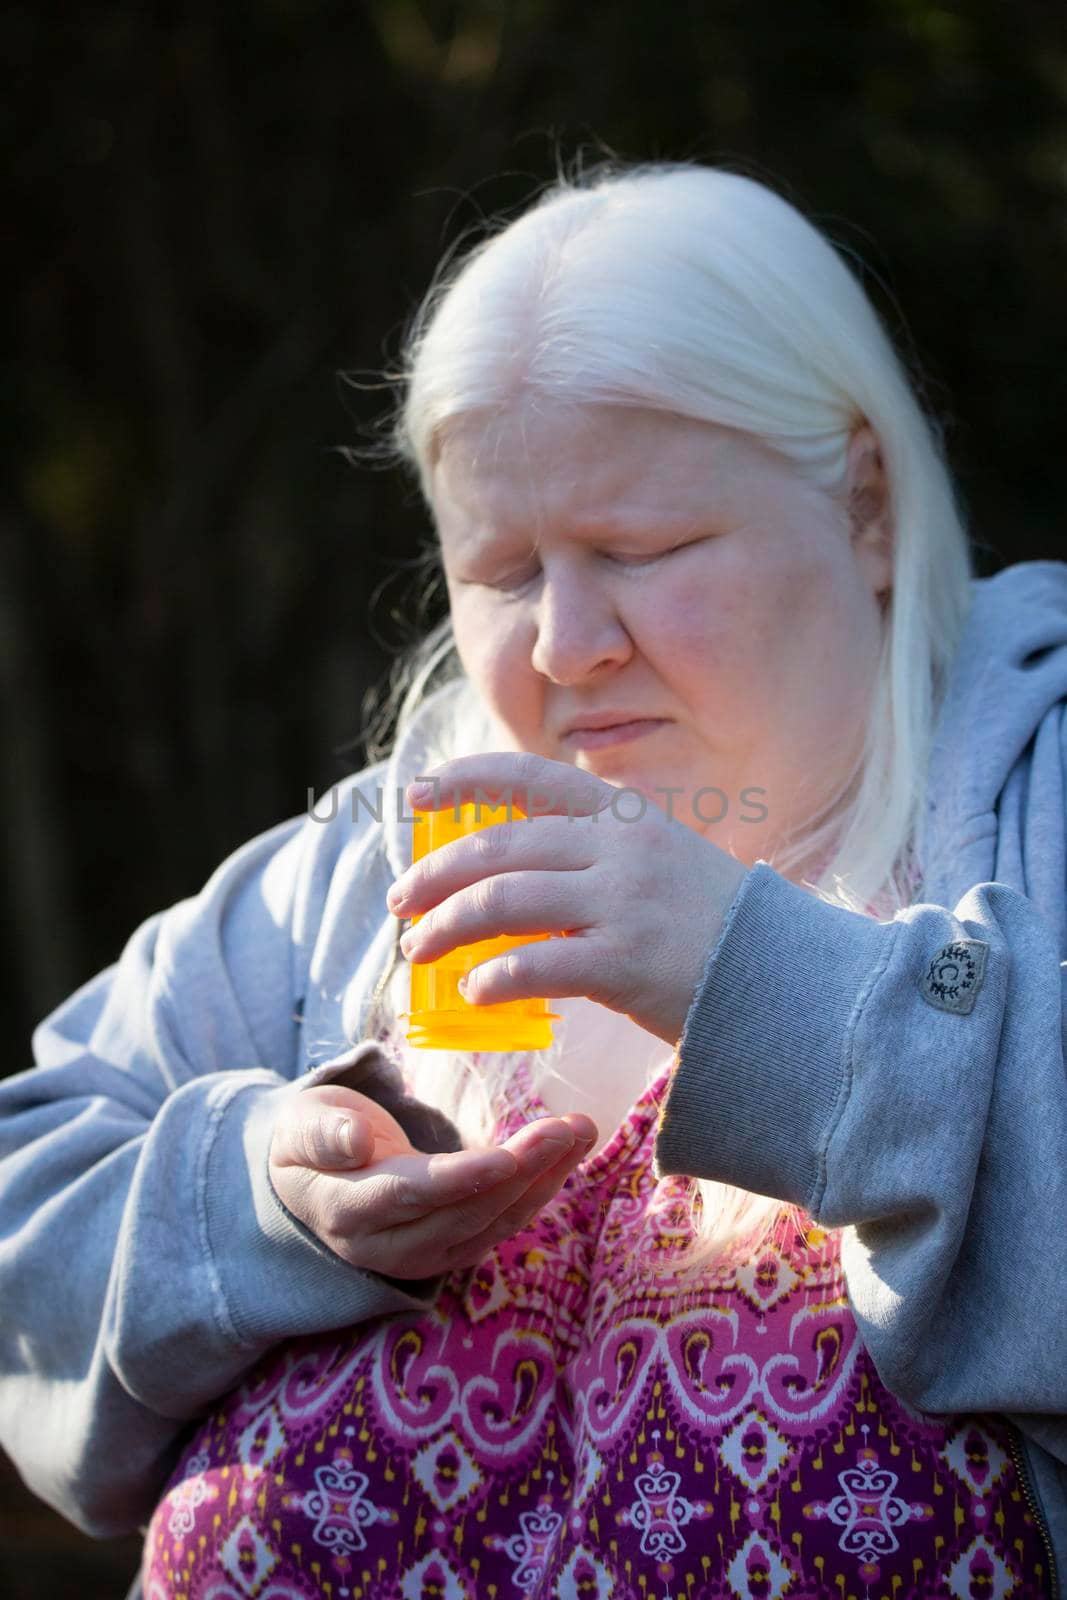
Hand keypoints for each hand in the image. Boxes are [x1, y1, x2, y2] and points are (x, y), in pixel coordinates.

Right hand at [269, 1082, 596, 1278]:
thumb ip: (323, 1132)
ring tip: (581, 1131)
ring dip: (544, 1179)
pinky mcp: (451, 1249)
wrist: (311, 1179)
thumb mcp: (299, 1123)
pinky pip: (501, 1225)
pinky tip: (567, 1155)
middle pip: (465, 1212)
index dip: (462, 1180)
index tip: (508, 1156)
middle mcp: (388, 1246)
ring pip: (492, 1223)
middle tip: (569, 1126)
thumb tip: (356, 1140)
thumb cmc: (309, 1137)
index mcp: (347, 1211)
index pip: (411, 1197)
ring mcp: (423, 1256)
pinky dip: (539, 1191)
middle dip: (523, 1170)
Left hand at [387, 751, 749, 1044]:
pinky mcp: (627, 964)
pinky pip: (536, 965)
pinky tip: (475, 991)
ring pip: (503, 902)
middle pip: (499, 846)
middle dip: (436, 873)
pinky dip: (492, 978)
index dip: (466, 778)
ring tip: (418, 949)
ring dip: (446, 926)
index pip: (530, 777)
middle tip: (402, 901)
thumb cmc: (718, 927)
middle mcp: (620, 849)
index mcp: (626, 816)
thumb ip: (599, 854)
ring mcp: (624, 904)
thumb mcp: (664, 860)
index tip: (416, 792)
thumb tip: (518, 868)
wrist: (790, 978)